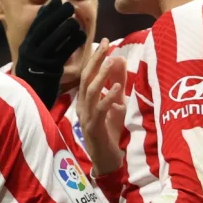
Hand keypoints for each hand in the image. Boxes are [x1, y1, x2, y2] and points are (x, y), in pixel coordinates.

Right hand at [15, 0, 87, 107]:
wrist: (32, 100)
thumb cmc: (35, 77)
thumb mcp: (33, 58)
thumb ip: (39, 43)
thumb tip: (48, 25)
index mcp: (26, 46)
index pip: (36, 24)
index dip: (46, 11)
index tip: (55, 0)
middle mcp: (30, 51)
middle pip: (44, 28)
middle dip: (56, 15)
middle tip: (68, 4)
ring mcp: (39, 60)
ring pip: (54, 39)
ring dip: (65, 27)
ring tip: (75, 19)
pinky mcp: (51, 70)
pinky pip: (63, 52)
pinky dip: (73, 42)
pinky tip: (81, 35)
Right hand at [77, 39, 126, 175]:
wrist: (107, 160)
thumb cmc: (110, 132)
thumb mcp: (117, 104)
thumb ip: (117, 84)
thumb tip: (120, 60)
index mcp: (86, 100)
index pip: (88, 74)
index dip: (95, 58)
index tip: (105, 42)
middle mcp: (83, 106)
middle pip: (86, 79)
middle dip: (95, 61)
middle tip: (105, 45)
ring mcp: (86, 117)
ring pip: (90, 92)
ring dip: (101, 76)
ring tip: (111, 61)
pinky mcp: (93, 128)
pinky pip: (99, 110)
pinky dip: (108, 97)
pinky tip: (117, 88)